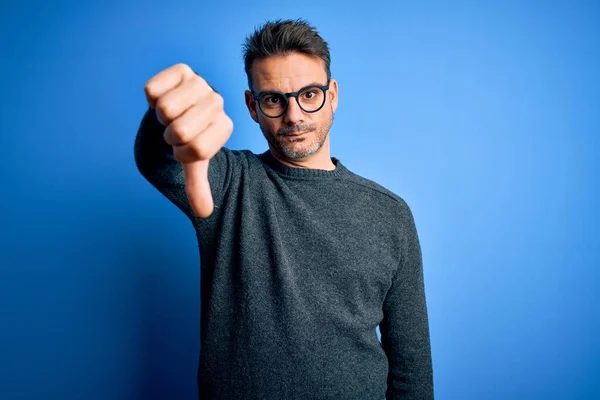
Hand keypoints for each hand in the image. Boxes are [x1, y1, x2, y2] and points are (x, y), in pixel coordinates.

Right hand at [144, 63, 232, 217]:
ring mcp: (201, 83)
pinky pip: (153, 91)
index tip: (185, 147)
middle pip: (180, 130)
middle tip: (175, 130)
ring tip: (170, 115)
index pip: (196, 150)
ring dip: (160, 118)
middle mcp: (217, 101)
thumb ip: (198, 187)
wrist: (177, 111)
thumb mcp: (193, 163)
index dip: (182, 154)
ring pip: (166, 110)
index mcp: (225, 126)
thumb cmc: (187, 138)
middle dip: (170, 137)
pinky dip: (151, 100)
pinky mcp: (182, 70)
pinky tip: (164, 98)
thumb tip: (204, 213)